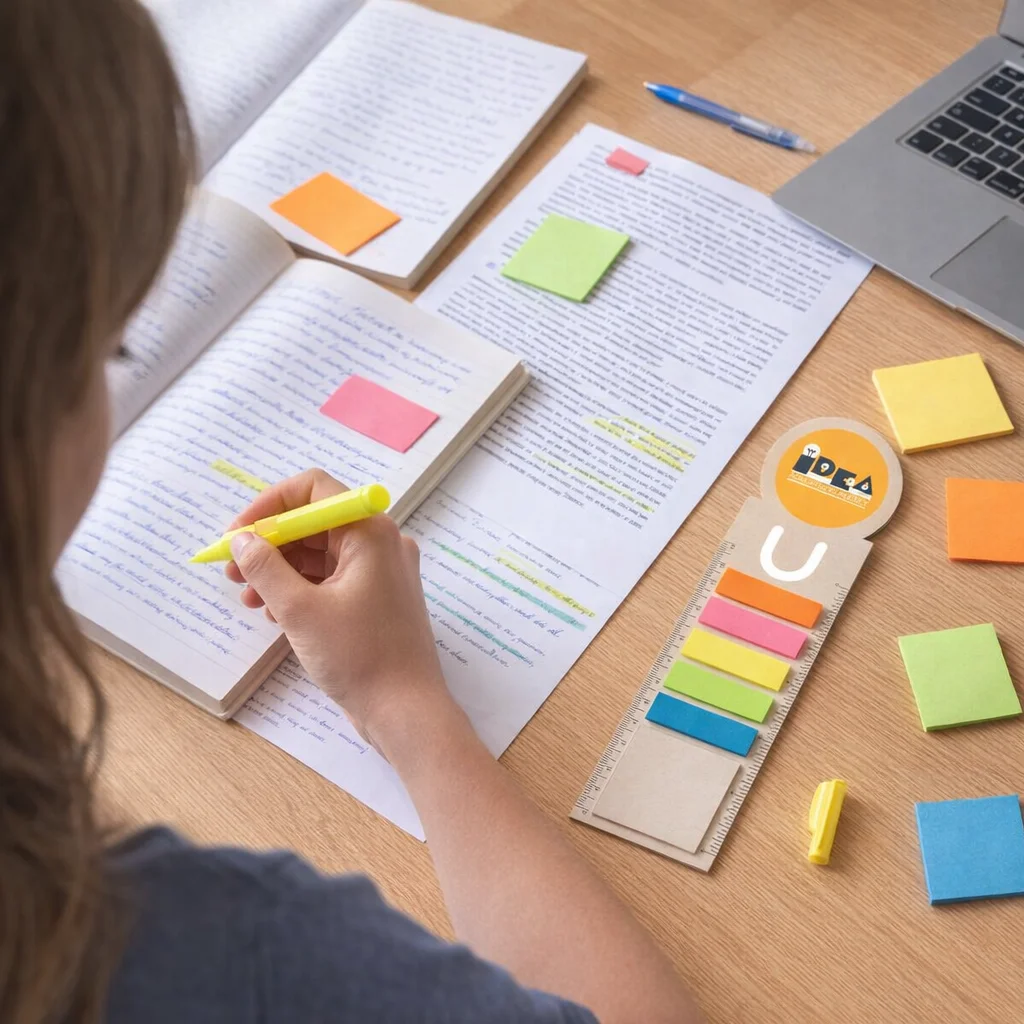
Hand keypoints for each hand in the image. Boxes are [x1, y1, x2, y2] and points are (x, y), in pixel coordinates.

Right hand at [224, 470, 453, 747]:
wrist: (406, 711)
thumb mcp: (300, 611)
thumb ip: (266, 568)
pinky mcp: (376, 599)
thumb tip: (241, 540)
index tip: (236, 535)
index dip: (268, 506)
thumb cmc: (359, 657)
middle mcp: (380, 543)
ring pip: (320, 554)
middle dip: (269, 544)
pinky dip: (301, 590)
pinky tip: (274, 614)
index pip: (313, 489)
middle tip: (232, 572)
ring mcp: (381, 571)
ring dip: (280, 570)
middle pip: (314, 523)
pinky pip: (332, 579)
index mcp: (370, 531)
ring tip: (248, 600)